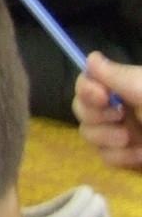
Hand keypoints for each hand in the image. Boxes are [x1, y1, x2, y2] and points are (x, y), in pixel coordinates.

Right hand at [74, 53, 141, 170]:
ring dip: (105, 137)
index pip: (88, 82)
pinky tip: (139, 155)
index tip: (101, 96)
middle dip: (94, 115)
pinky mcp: (128, 159)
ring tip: (129, 139)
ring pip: (88, 134)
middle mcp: (120, 108)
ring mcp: (123, 134)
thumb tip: (90, 57)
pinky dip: (120, 157)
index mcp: (126, 87)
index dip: (87, 89)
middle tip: (119, 118)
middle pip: (81, 108)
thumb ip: (119, 76)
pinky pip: (104, 157)